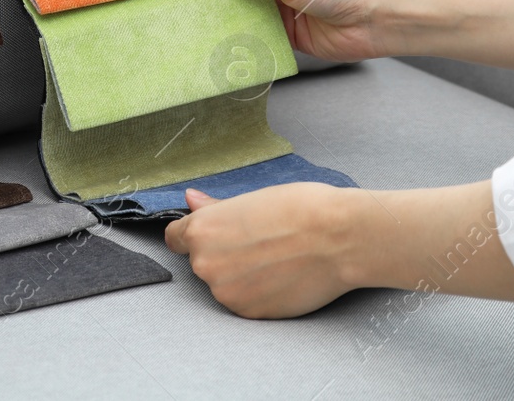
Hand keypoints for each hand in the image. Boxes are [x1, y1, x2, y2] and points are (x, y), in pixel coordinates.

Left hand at [163, 184, 358, 318]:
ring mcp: (226, 293)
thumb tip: (191, 200)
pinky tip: (281, 277)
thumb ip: (215, 208)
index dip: (194, 235)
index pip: (175, 238)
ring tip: (274, 259)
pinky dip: (258, 294)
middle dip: (222, 255)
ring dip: (240, 276)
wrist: (338, 238)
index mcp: (201, 231)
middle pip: (202, 261)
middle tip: (258, 243)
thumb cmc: (299, 209)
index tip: (213, 236)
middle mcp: (205, 265)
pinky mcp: (249, 314)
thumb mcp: (251, 199)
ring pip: (224, 284)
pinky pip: (244, 302)